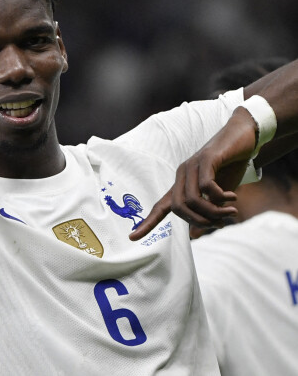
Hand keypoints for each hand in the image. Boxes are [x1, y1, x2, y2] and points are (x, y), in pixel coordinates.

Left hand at [129, 107, 256, 240]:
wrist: (242, 137)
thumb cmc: (230, 166)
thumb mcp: (219, 194)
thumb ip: (207, 210)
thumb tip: (195, 234)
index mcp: (182, 184)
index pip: (161, 206)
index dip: (148, 223)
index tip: (132, 238)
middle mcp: (182, 174)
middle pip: (178, 208)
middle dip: (200, 221)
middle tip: (221, 222)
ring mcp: (192, 165)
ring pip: (192, 199)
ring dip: (214, 211)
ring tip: (231, 212)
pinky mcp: (206, 158)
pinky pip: (206, 186)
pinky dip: (220, 197)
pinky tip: (232, 196)